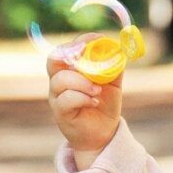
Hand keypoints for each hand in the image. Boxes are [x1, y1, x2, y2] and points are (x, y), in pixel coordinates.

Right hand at [47, 33, 123, 158]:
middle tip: (86, 54)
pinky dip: (82, 98)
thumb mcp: (113, 82)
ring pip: (60, 80)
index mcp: (70, 69)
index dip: (79, 41)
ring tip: (97, 90)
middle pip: (54, 60)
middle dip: (70, 54)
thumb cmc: (104, 104)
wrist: (103, 133)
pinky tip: (94, 101)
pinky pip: (65, 99)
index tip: (97, 39)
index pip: (66, 49)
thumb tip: (118, 48)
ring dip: (82, 82)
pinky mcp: (60, 112)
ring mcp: (57, 97)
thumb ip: (114, 65)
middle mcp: (59, 80)